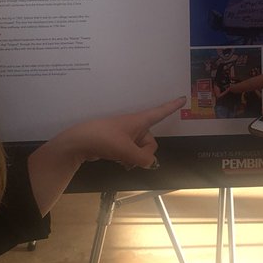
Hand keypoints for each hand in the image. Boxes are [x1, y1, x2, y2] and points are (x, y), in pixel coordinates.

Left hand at [60, 96, 184, 168]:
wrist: (79, 142)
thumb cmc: (104, 139)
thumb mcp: (126, 151)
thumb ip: (143, 158)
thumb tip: (151, 162)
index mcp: (138, 121)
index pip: (159, 112)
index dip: (172, 106)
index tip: (183, 98)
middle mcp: (134, 126)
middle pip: (150, 141)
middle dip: (145, 153)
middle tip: (131, 158)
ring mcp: (125, 135)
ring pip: (140, 150)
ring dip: (135, 158)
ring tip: (123, 162)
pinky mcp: (117, 144)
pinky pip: (131, 152)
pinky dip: (128, 159)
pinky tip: (120, 163)